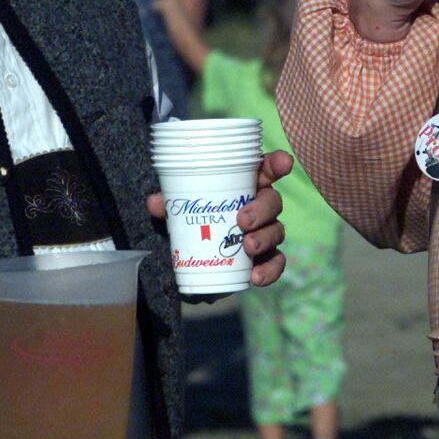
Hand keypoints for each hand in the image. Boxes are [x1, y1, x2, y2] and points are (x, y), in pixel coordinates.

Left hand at [147, 150, 292, 287]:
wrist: (197, 254)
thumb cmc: (195, 217)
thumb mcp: (181, 208)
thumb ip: (170, 204)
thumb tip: (155, 203)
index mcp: (246, 184)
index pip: (267, 168)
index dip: (277, 163)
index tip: (283, 163)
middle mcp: (260, 206)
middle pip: (273, 201)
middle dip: (261, 210)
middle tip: (243, 220)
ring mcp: (266, 232)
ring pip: (277, 231)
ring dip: (265, 238)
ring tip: (248, 247)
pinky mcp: (265, 258)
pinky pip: (276, 262)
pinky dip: (269, 270)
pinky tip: (256, 276)